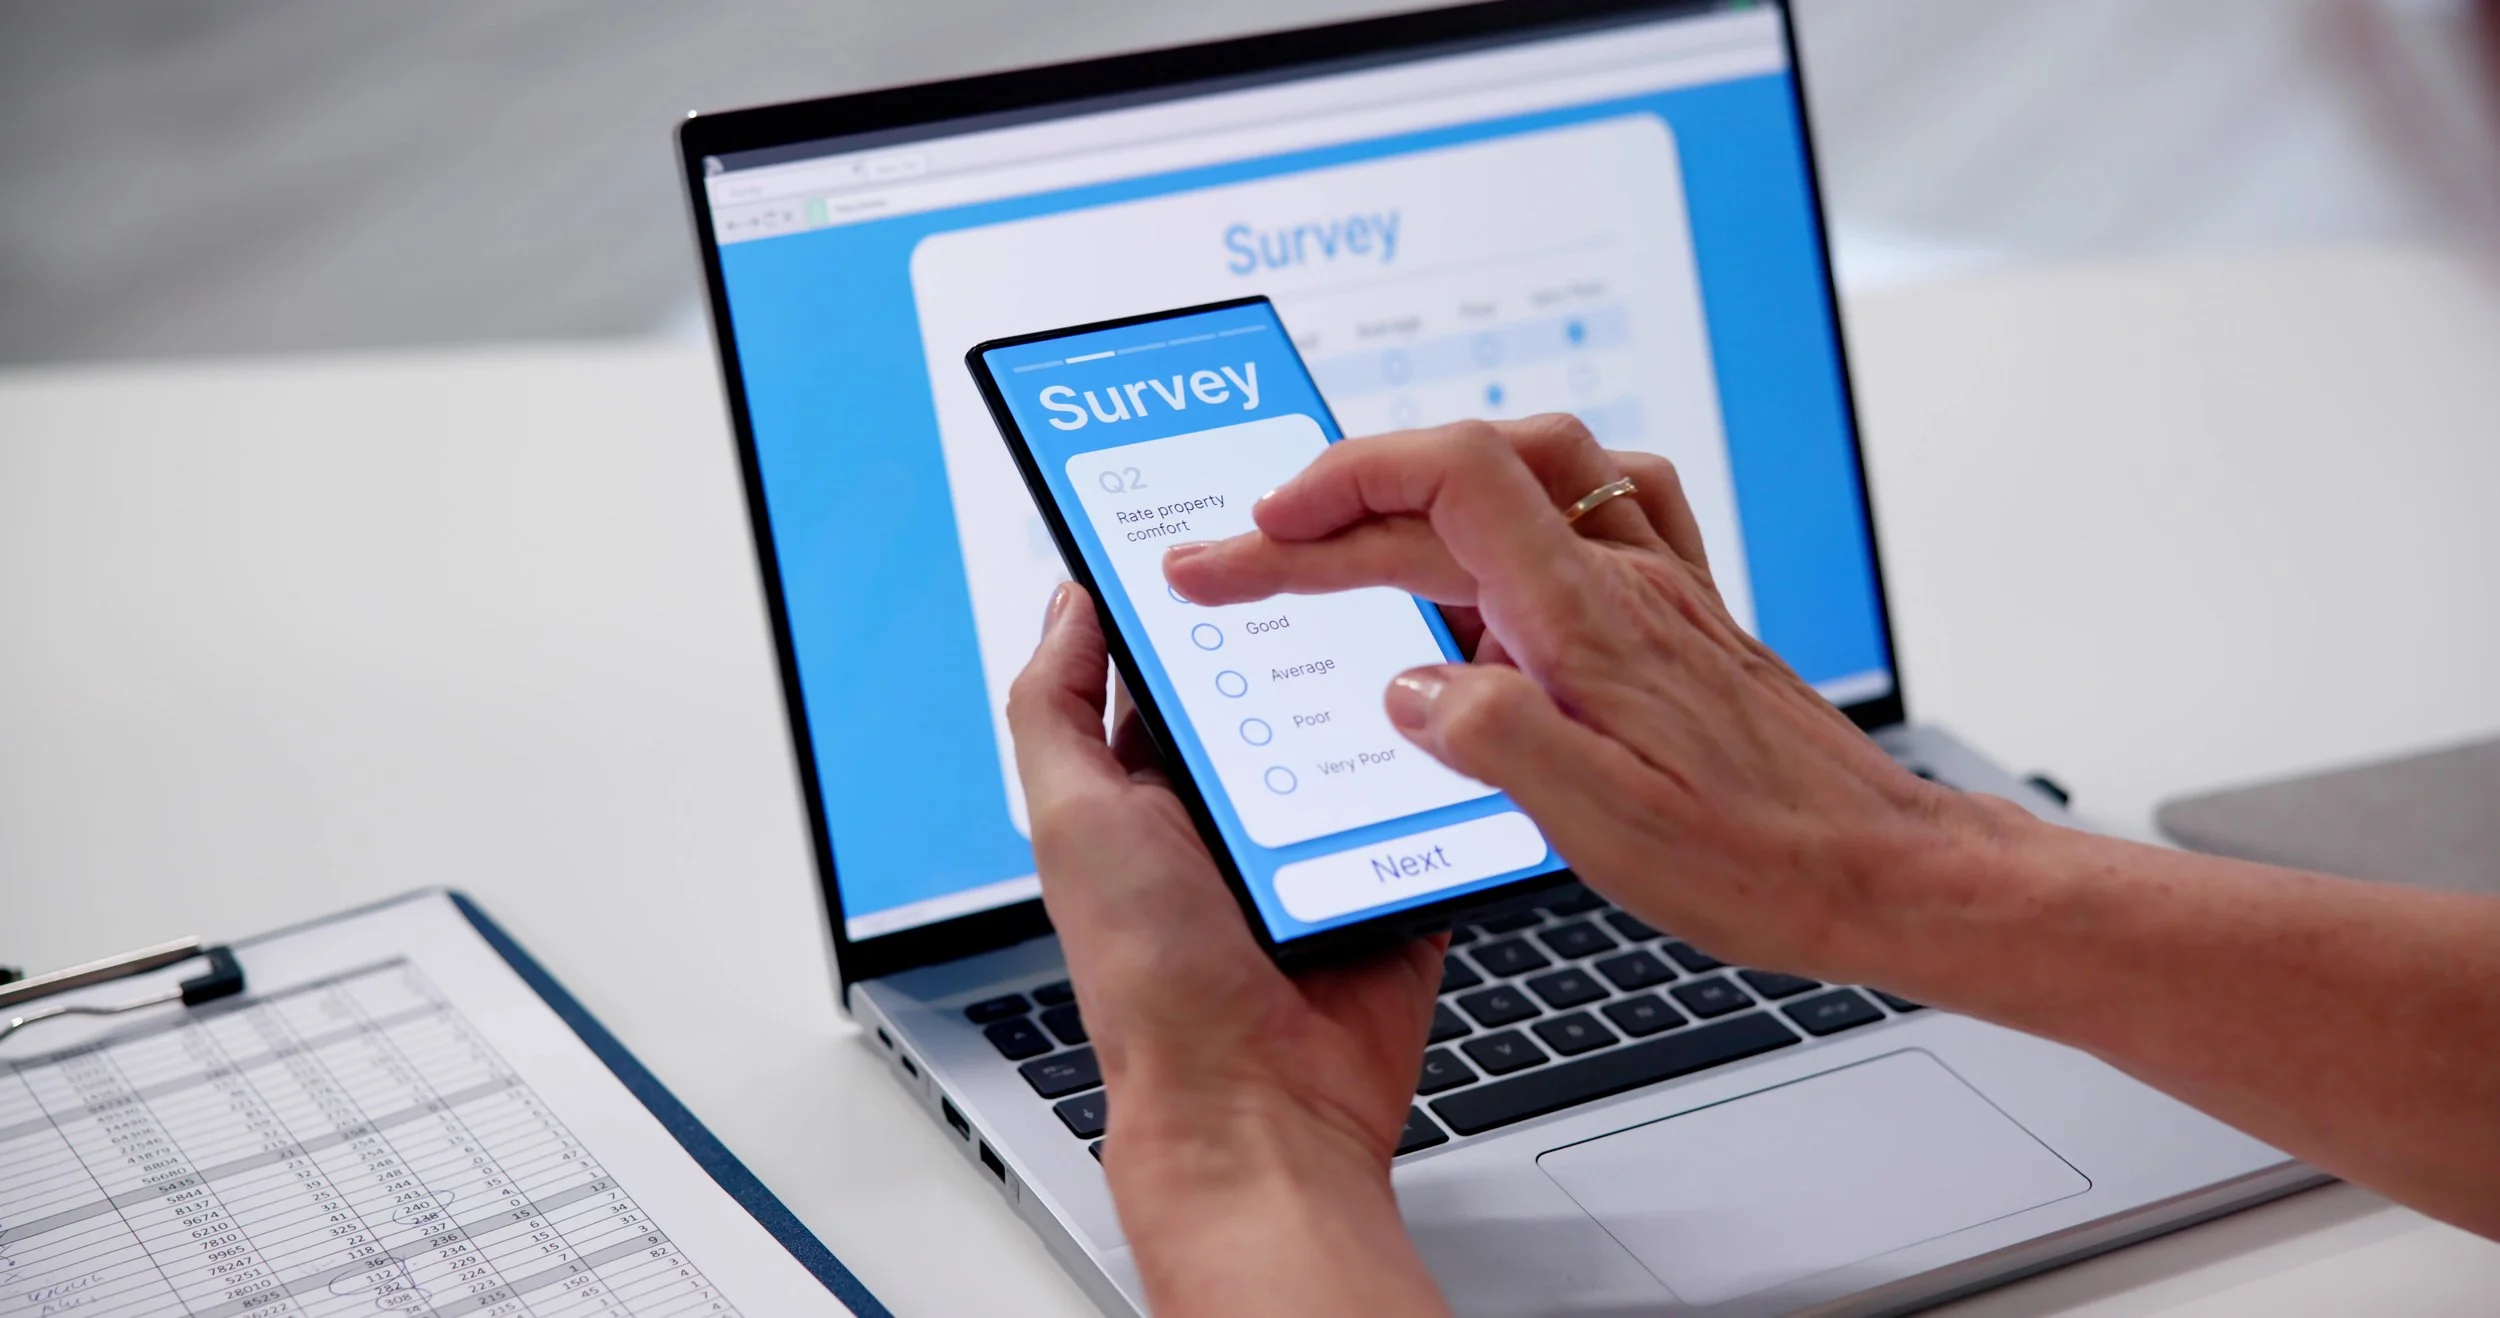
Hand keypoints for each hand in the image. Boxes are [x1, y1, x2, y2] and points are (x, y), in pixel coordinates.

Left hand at [1007, 583, 1450, 1316]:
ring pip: (1360, 741)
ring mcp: (1314, 852)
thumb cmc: (1150, 980)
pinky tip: (1464, 727)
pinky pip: (1427, 815)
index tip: (1237, 526)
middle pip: (1280, 691)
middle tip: (1355, 562)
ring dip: (1385, 702)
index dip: (1200, 604)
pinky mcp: (1386, 888)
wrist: (1258, 1108)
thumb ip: (1055, 707)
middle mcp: (1229, 818)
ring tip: (1418, 632)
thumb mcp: (1073, 819)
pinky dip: (1446, 780)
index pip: (1176, 671)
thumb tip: (1067, 602)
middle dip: (1313, 637)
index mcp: (1147, 795)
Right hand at [1165, 415, 2005, 984]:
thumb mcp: (1606, 828)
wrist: (1887, 869)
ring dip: (1422, 487)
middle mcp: (1624, 581)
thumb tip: (1406, 691)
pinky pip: (1594, 509)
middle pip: (1459, 484)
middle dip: (1328, 516)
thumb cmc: (1762, 862)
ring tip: (1346, 540)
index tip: (1258, 540)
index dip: (1342, 484)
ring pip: (1527, 475)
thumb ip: (1495, 741)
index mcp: (1589, 620)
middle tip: (1236, 569)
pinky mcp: (1677, 617)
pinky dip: (1519, 508)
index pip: (1453, 481)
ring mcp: (1656, 589)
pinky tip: (1496, 563)